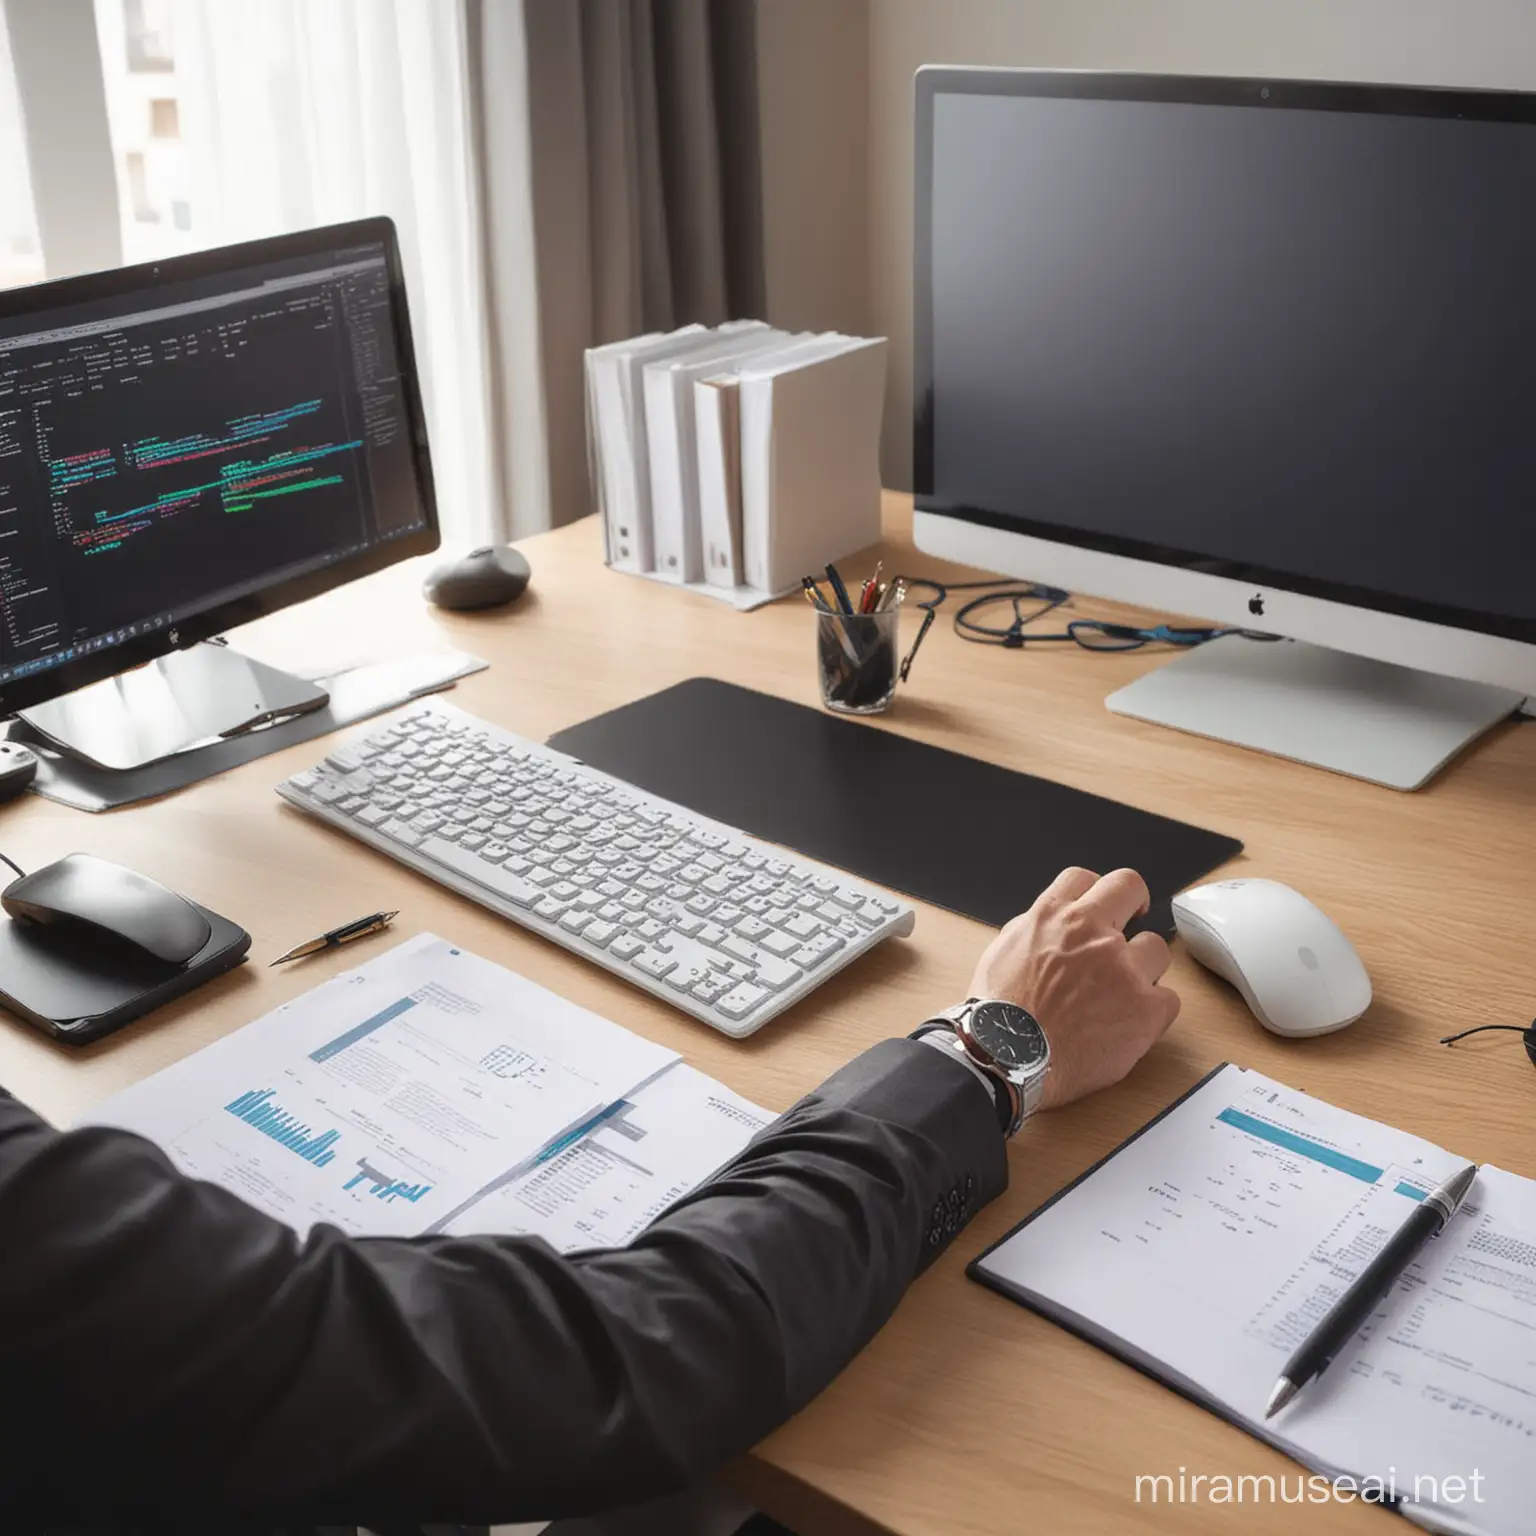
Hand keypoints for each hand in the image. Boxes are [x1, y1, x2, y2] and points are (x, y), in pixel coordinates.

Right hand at [968, 867, 1179, 1109]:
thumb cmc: (997, 1016)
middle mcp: (1092, 933)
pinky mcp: (1146, 1008)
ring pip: (1156, 948)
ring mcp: (1124, 969)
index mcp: (1052, 916)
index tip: (1099, 905)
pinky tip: (1129, 1026)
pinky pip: (1168, 999)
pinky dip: (1152, 1012)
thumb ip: (1034, 931)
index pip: (1083, 878)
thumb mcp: (1001, 953)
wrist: (1008, 1059)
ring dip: (1142, 967)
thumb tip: (1052, 926)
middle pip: (1129, 887)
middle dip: (1133, 901)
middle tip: (1133, 919)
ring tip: (1122, 994)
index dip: (1092, 891)